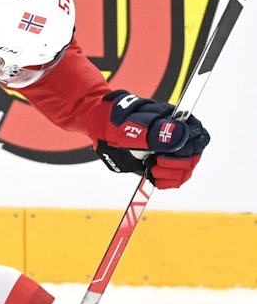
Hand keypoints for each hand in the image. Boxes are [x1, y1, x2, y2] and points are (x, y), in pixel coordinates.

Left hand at [90, 90, 209, 188]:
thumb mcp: (135, 127)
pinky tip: (155, 179)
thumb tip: (180, 134)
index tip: (168, 155)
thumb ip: (157, 132)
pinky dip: (168, 182)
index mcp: (177, 120)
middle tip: (156, 164)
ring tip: (152, 171)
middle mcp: (179, 136)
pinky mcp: (165, 164)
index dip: (187, 149)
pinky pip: (177, 178)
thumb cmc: (119, 123)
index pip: (198, 136)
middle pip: (193, 155)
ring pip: (186, 169)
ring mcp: (173, 151)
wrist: (105, 130)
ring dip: (171, 175)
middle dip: (176, 164)